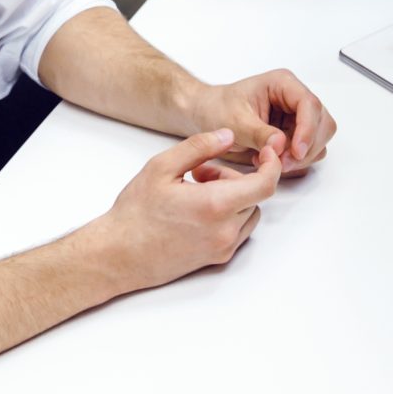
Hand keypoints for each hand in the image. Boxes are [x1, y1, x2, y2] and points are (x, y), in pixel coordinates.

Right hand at [86, 128, 280, 295]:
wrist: (120, 254)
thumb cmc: (136, 212)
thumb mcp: (161, 167)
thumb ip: (199, 147)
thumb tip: (228, 135)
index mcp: (215, 205)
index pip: (265, 184)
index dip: (272, 164)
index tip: (266, 152)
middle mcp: (225, 230)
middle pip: (255, 195)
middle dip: (235, 178)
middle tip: (201, 173)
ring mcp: (223, 247)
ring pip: (249, 213)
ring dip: (234, 198)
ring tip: (198, 192)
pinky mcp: (218, 258)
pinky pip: (239, 230)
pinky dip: (229, 215)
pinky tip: (199, 210)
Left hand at [187, 71, 334, 175]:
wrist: (206, 115)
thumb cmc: (217, 108)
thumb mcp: (234, 121)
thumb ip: (258, 132)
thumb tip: (281, 143)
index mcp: (283, 84)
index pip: (309, 104)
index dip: (308, 129)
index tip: (295, 151)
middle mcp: (294, 98)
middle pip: (322, 123)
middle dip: (306, 146)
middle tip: (283, 162)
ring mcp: (297, 117)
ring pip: (318, 139)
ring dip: (301, 156)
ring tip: (273, 160)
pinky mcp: (294, 133)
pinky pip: (308, 150)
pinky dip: (295, 160)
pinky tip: (273, 159)